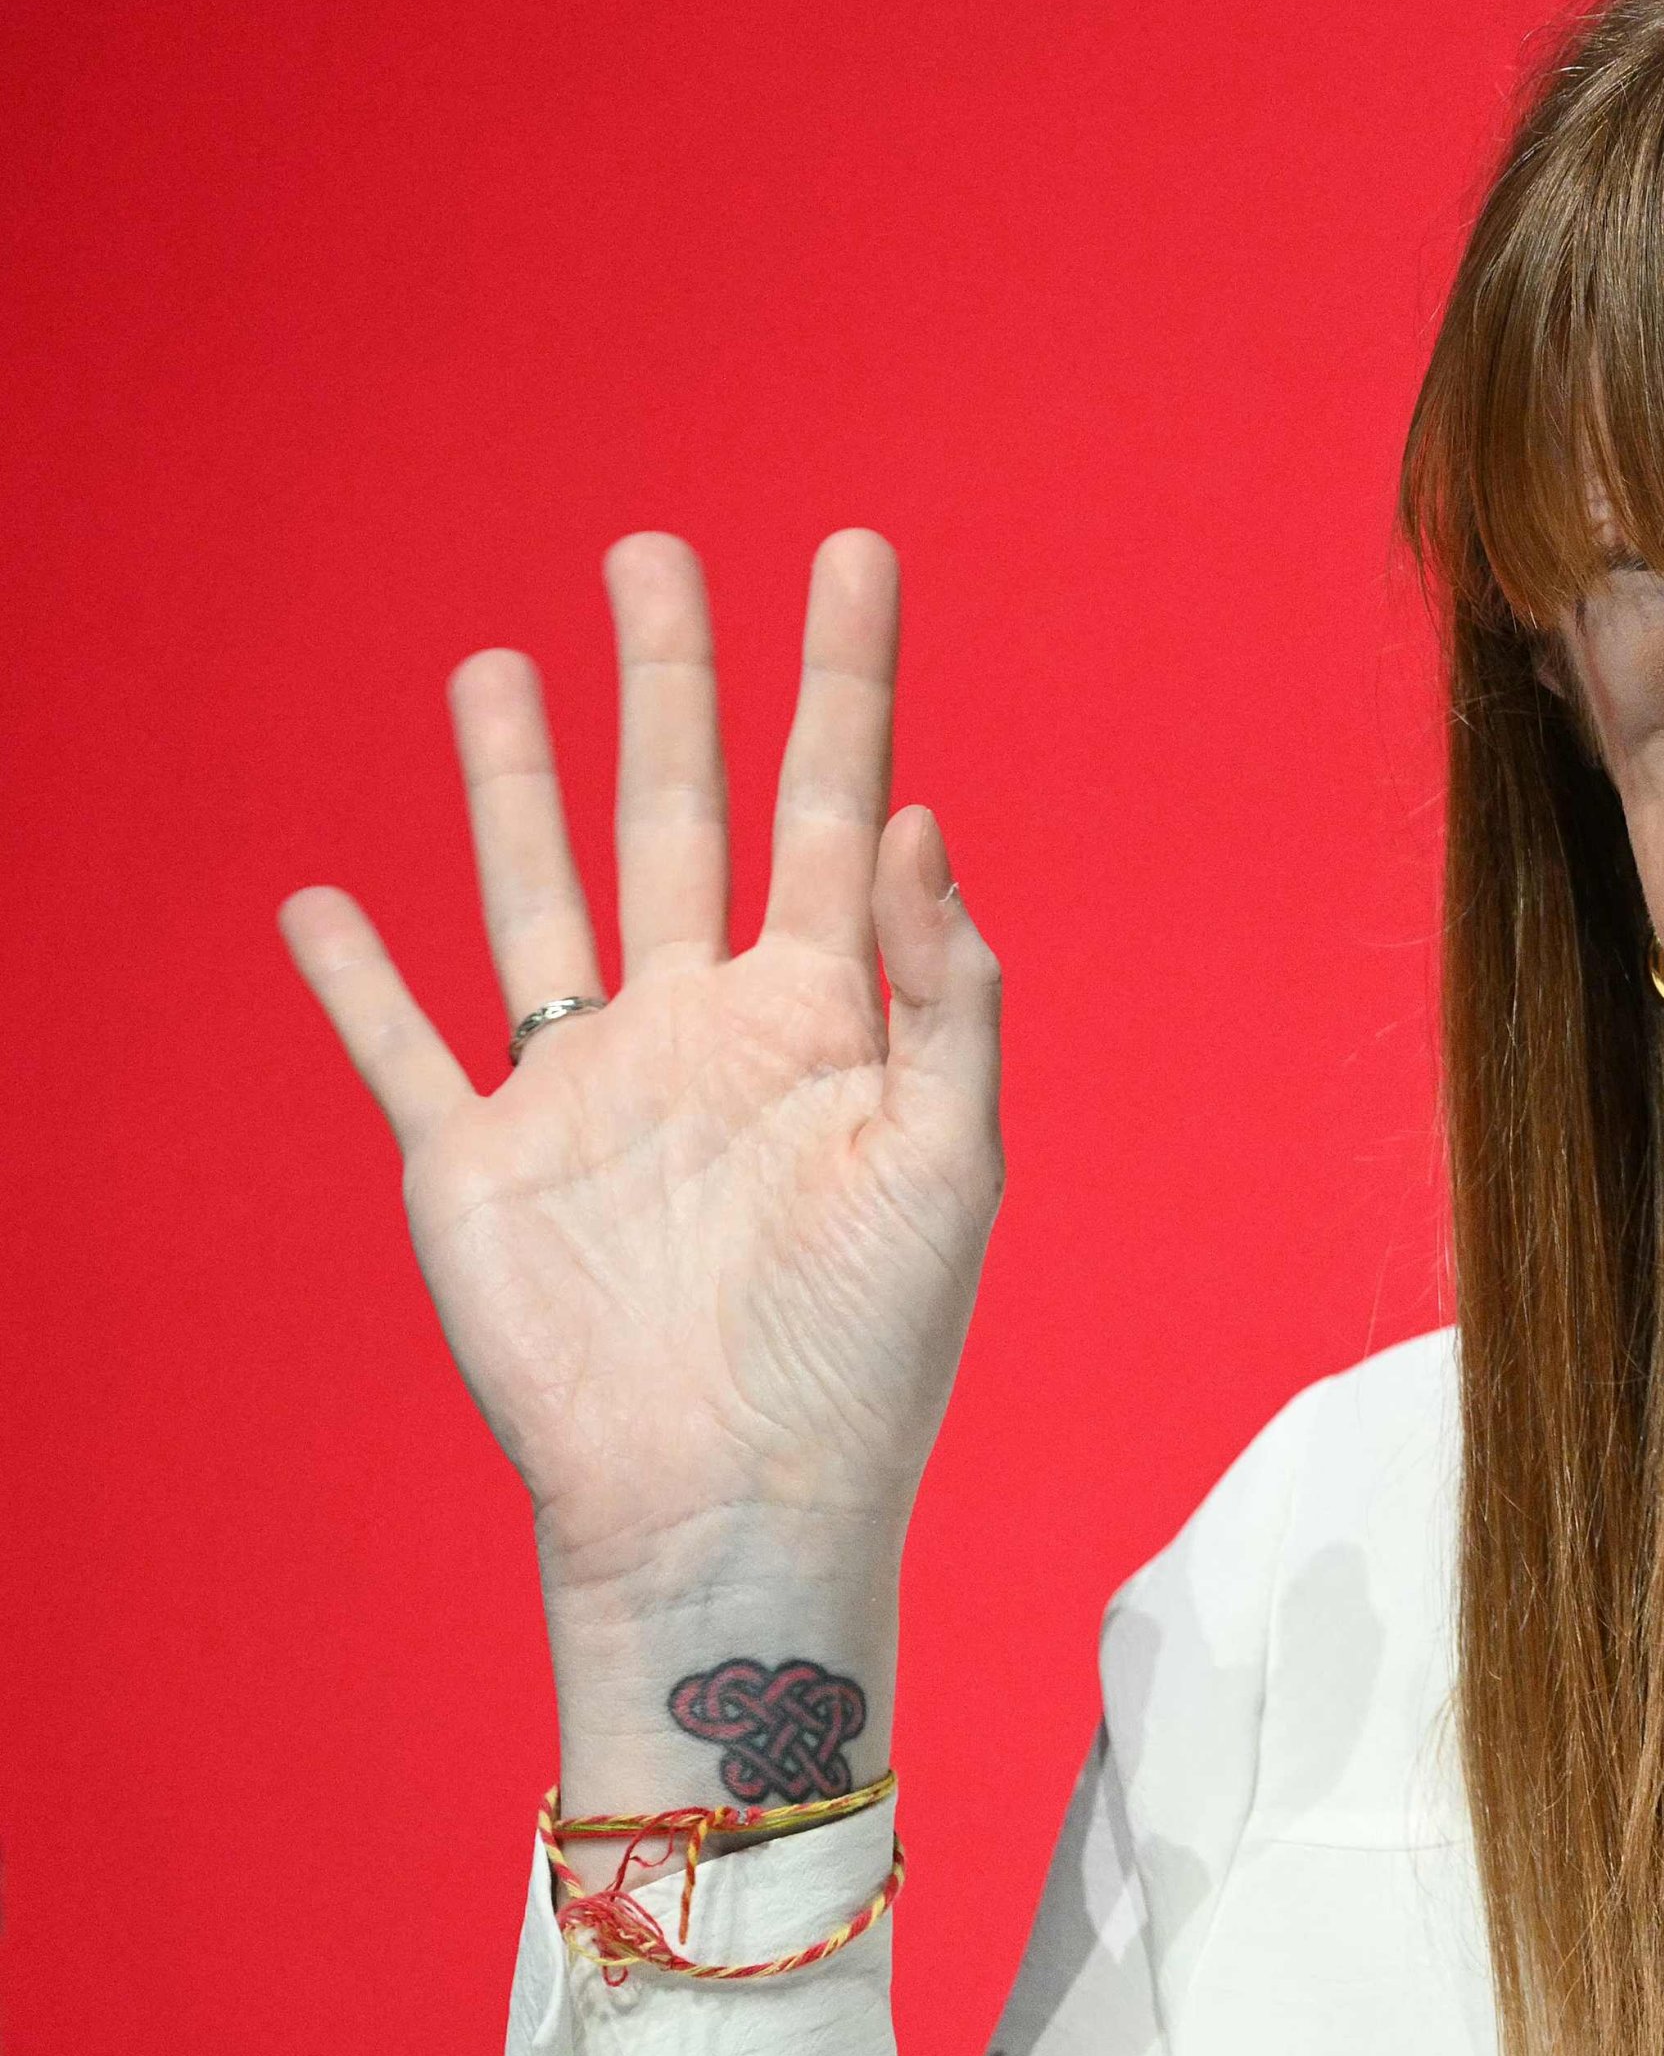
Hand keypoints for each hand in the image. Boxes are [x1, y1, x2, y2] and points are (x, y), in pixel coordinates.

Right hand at [281, 531, 1001, 1796]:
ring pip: (540, 893)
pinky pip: (404, 1051)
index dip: (847, 681)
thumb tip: (920, 824)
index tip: (857, 555)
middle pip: (683, 812)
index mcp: (825, 1021)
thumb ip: (945, 994)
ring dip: (515, 782)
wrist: (733, 1504)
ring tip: (500, 664)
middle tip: (657, 550)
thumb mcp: (950, 1162)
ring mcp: (584, 1091)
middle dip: (673, 683)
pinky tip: (322, 901)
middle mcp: (701, 1031)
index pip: (836, 807)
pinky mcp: (477, 1167)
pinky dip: (355, 980)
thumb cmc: (865, 1356)